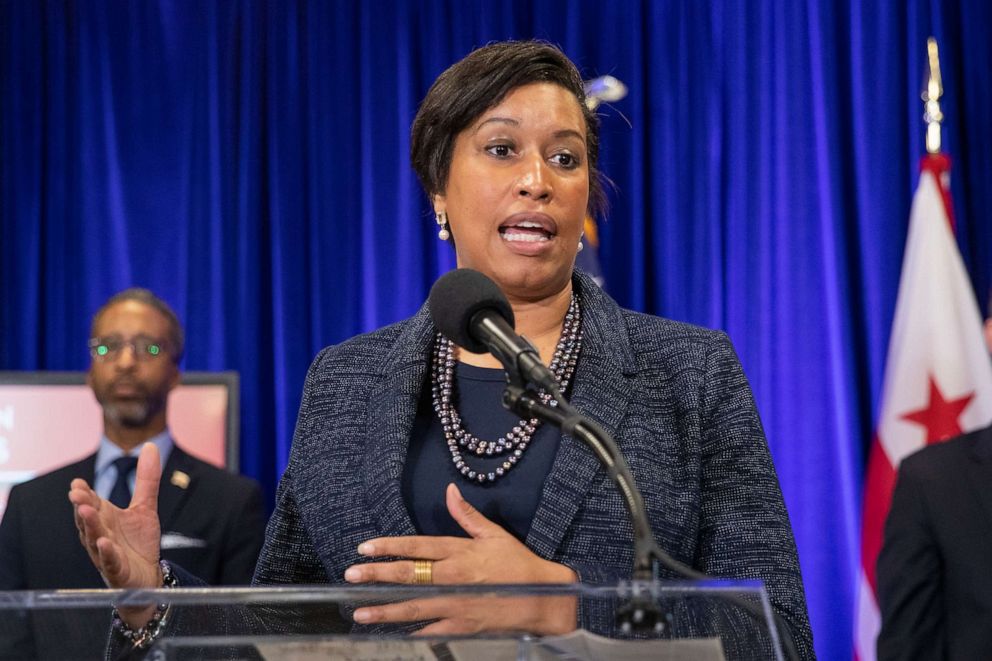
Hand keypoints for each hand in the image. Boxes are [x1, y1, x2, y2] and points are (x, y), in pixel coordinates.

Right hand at [68, 442, 163, 625]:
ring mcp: (106, 553)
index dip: (84, 494)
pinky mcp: (117, 570)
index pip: (90, 503)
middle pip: (88, 519)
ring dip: (90, 526)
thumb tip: (149, 445)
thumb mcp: (145, 507)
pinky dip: (107, 552)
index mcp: (104, 518)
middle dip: (82, 506)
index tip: (77, 482)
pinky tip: (105, 543)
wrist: (148, 576)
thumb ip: (147, 479)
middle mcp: (100, 534)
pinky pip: (110, 561)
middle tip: (76, 493)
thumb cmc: (138, 542)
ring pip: (94, 539)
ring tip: (86, 511)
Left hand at [344, 483, 577, 635]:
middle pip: (409, 575)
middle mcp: (454, 577)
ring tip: (360, 610)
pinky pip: (432, 630)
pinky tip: (392, 635)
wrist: (544, 597)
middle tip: (351, 575)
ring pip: (414, 606)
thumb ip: (466, 514)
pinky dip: (412, 632)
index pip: (417, 547)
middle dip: (377, 575)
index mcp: (460, 552)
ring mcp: (457, 604)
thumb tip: (449, 490)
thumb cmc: (518, 563)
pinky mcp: (463, 626)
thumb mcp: (493, 533)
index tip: (365, 548)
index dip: (390, 546)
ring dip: (385, 608)